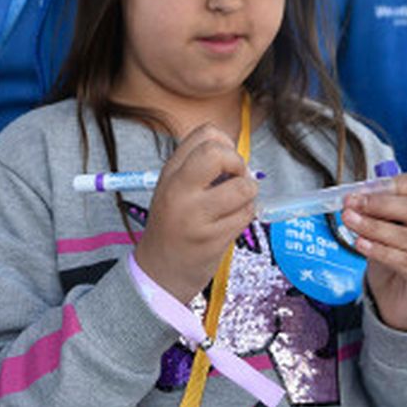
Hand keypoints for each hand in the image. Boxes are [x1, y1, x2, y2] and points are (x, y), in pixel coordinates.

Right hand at [132, 123, 258, 303]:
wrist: (158, 272)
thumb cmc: (173, 226)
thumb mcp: (174, 189)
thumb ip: (198, 168)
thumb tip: (236, 157)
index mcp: (170, 172)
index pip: (205, 133)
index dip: (225, 143)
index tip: (224, 163)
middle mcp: (179, 190)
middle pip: (217, 152)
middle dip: (238, 163)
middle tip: (235, 179)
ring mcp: (195, 215)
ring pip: (242, 186)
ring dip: (249, 193)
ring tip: (237, 203)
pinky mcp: (211, 239)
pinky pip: (246, 214)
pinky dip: (247, 215)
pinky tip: (232, 222)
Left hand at [345, 172, 406, 331]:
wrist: (405, 304)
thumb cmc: (394, 262)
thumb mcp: (384, 234)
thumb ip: (376, 216)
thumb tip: (354, 200)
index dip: (388, 186)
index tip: (360, 189)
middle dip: (379, 204)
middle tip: (351, 203)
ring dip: (374, 227)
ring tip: (349, 221)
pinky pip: (405, 260)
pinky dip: (381, 251)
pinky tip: (361, 245)